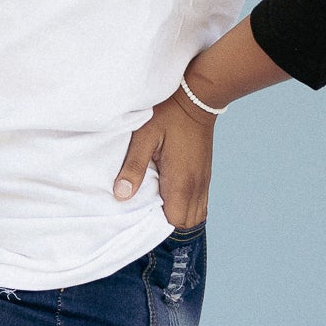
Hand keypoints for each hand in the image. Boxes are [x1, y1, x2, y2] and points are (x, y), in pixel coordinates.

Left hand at [114, 93, 213, 229]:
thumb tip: (121, 195)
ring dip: (178, 218)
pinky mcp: (204, 174)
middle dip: (169, 228)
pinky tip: (169, 201)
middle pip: (188, 224)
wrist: (197, 97)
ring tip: (157, 213)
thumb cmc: (167, 115)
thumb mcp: (143, 138)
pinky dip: (186, 207)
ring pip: (197, 215)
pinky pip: (200, 202)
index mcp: (181, 182)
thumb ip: (133, 167)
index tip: (142, 224)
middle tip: (147, 221)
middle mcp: (196, 186)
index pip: (176, 222)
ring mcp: (203, 180)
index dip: (160, 229)